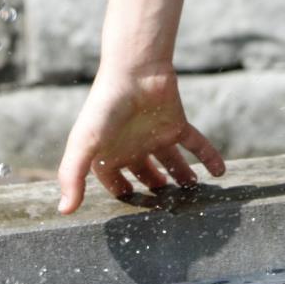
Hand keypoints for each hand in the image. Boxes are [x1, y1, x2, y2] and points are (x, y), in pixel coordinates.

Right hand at [56, 64, 225, 213]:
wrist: (134, 70)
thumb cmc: (104, 107)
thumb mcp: (83, 143)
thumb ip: (72, 177)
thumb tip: (63, 211)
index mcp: (110, 152)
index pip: (115, 181)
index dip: (122, 195)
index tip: (132, 212)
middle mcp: (134, 145)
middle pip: (146, 174)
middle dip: (156, 189)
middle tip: (168, 208)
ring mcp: (156, 135)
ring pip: (172, 162)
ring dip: (183, 176)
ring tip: (193, 192)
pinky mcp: (177, 124)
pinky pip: (197, 144)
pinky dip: (210, 157)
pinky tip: (221, 172)